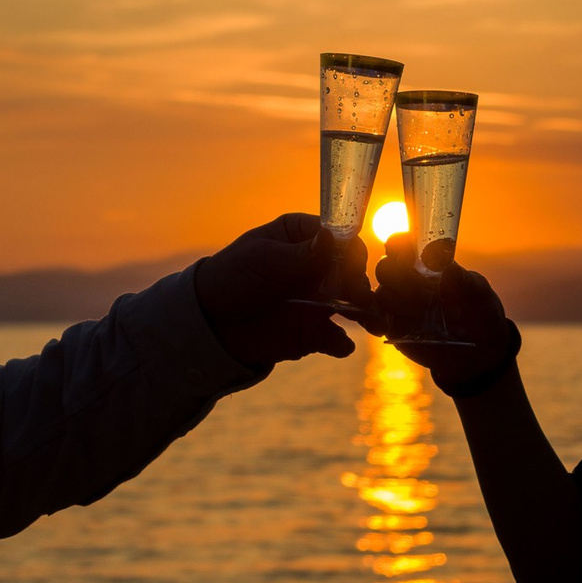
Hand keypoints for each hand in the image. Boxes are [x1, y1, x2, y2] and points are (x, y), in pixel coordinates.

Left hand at [193, 215, 365, 366]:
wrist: (208, 323)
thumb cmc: (230, 277)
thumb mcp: (261, 260)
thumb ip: (298, 255)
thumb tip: (331, 240)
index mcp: (303, 237)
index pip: (340, 239)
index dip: (349, 251)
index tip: (349, 264)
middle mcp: (317, 267)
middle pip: (352, 273)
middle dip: (360, 284)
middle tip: (359, 297)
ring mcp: (318, 300)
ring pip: (353, 305)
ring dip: (366, 313)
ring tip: (373, 323)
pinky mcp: (313, 332)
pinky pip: (337, 340)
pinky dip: (342, 343)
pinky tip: (340, 345)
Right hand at [365, 237, 512, 390]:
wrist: (479, 351)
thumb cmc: (479, 312)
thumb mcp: (480, 296)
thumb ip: (466, 282)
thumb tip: (449, 269)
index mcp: (426, 264)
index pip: (402, 245)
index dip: (397, 244)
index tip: (404, 252)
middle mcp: (408, 280)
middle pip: (385, 268)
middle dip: (400, 277)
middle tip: (426, 294)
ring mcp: (399, 304)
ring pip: (382, 295)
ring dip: (400, 303)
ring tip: (422, 312)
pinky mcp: (394, 328)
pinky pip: (376, 321)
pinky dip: (381, 321)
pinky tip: (399, 327)